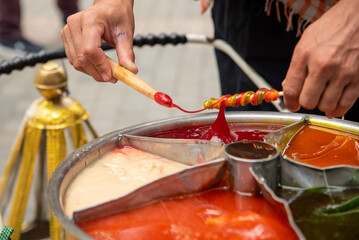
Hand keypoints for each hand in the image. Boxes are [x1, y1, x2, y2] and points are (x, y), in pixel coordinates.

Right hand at [61, 0, 137, 82]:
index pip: (89, 50)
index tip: (112, 76)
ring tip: (108, 72)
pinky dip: (87, 67)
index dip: (100, 66)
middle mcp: (74, 24)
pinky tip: (99, 66)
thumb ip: (127, 53)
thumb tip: (131, 71)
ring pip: (76, 62)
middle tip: (114, 78)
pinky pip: (74, 60)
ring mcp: (67, 31)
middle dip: (98, 72)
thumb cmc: (117, 16)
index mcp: (90, 20)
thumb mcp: (126, 34)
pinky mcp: (66, 38)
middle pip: (82, 58)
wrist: (109, 6)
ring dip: (93, 72)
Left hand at [282, 0, 358, 117]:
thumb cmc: (332, 27)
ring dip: (322, 104)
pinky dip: (338, 109)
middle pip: (308, 101)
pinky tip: (334, 105)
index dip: (289, 102)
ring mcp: (342, 72)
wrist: (358, 17)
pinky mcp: (358, 78)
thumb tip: (289, 86)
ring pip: (326, 106)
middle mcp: (323, 65)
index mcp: (305, 55)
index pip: (291, 89)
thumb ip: (296, 66)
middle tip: (309, 96)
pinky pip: (345, 104)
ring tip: (323, 96)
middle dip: (306, 102)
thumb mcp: (305, 42)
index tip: (291, 104)